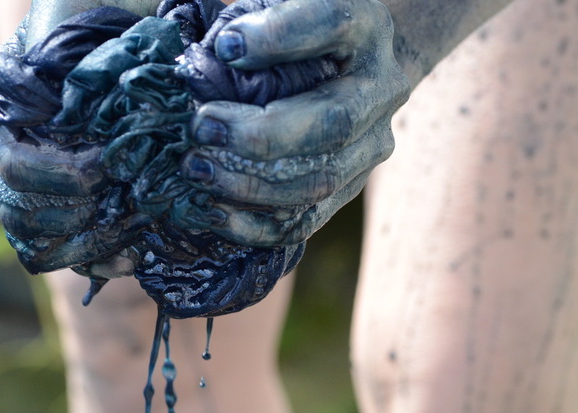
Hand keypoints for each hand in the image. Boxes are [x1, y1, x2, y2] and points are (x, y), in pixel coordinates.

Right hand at [0, 9, 156, 278]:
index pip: (11, 162)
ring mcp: (12, 181)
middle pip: (20, 209)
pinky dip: (95, 259)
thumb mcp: (75, 16)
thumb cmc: (92, 18)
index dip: (61, 175)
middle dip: (82, 210)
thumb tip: (69, 109)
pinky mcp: (44, 208)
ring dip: (89, 239)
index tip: (108, 165)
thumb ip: (61, 48)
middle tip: (131, 197)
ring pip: (33, 238)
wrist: (110, 40)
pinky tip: (131, 254)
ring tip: (135, 225)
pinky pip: (56, 253)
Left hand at [173, 0, 409, 246]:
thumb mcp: (283, 7)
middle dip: (261, 133)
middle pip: (333, 121)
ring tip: (197, 171)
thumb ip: (251, 20)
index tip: (226, 47)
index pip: (334, 23)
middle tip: (201, 127)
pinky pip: (308, 219)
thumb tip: (203, 58)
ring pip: (320, 179)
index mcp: (366, 27)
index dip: (281, 36)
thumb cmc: (302, 33)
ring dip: (251, 183)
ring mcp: (372, 145)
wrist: (359, 69)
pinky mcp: (352, 186)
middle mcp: (380, 88)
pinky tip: (214, 214)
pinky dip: (258, 225)